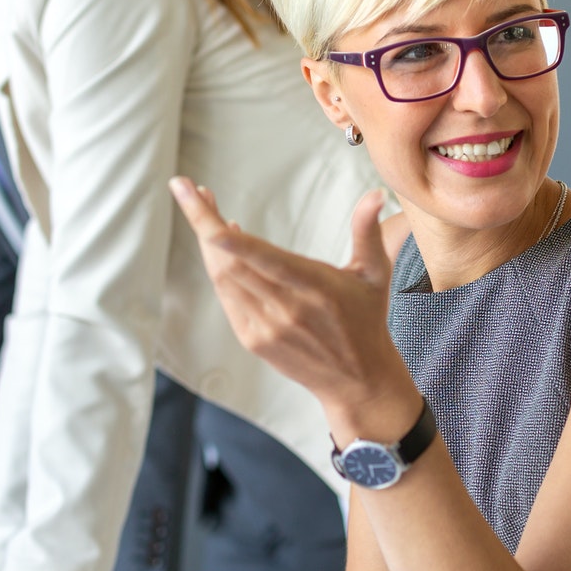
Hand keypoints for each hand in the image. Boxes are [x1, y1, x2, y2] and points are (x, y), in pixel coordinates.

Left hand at [169, 181, 419, 435]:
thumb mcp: (375, 273)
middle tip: (193, 190)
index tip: (202, 205)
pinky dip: (218, 268)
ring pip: (223, 278)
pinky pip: (226, 296)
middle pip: (231, 262)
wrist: (356, 380)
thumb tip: (377, 194)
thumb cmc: (366, 320)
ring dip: (207, 242)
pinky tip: (220, 247)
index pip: (265, 257)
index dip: (229, 236)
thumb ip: (369, 231)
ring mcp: (265, 327)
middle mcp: (287, 309)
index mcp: (316, 288)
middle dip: (205, 223)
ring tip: (203, 210)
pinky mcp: (253, 340)